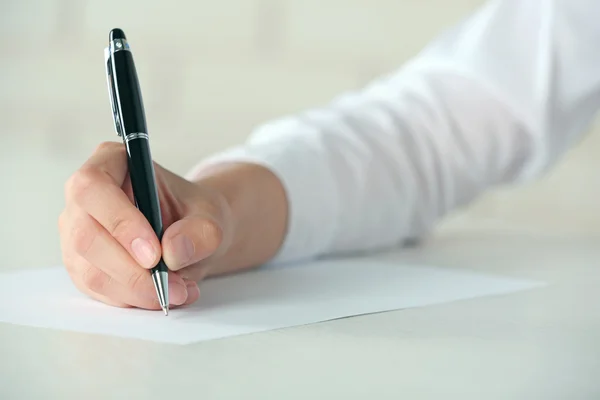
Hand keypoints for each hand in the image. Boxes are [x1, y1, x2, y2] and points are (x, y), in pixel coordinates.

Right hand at [58, 141, 233, 308]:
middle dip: (131, 270)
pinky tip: (163, 295)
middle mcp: (84, 197)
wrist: (191, 235)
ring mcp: (77, 232)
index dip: (119, 222)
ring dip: (136, 290)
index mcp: (111, 162)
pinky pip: (98, 291)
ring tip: (178, 292)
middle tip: (172, 285)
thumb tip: (173, 251)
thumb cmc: (194, 214)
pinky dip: (132, 299)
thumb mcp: (211, 217)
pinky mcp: (82, 266)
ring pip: (90, 270)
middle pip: (86, 236)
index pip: (93, 186)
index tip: (153, 254)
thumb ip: (199, 232)